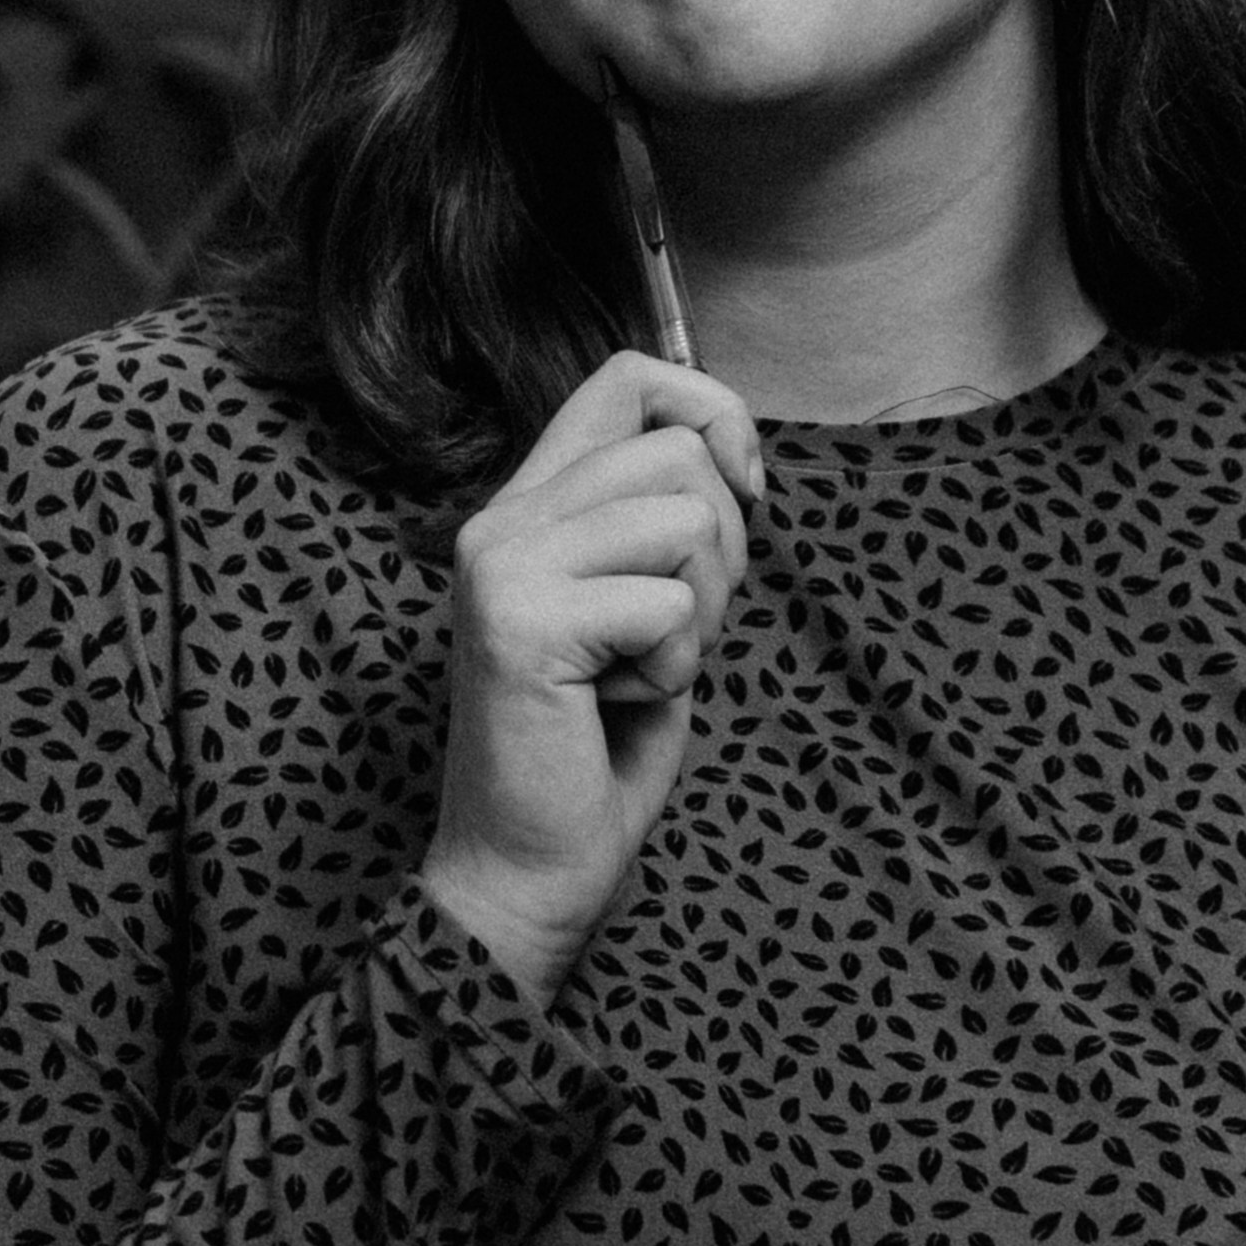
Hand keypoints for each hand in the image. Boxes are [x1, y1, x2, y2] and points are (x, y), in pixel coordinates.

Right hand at [418, 350, 758, 1008]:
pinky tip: (618, 704)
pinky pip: (670, 603)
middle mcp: (502, 518)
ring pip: (684, 520)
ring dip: (702, 615)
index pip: (628, 378)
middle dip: (725, 549)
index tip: (744, 492)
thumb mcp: (642, 604)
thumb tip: (727, 443)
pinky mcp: (521, 621)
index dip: (712, 413)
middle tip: (674, 634)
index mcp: (528, 504)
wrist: (527, 866)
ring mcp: (502, 564)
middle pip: (677, 453)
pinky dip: (676, 668)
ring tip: (640, 670)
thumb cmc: (597, 747)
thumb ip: (658, 519)